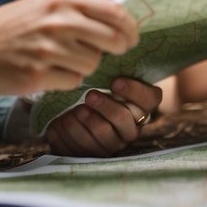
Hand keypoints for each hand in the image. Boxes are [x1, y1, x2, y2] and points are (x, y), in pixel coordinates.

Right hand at [0, 0, 137, 95]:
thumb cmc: (8, 28)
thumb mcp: (41, 6)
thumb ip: (76, 11)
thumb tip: (116, 22)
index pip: (115, 12)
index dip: (129, 28)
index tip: (131, 39)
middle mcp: (58, 21)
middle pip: (113, 40)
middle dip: (116, 50)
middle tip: (107, 54)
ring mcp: (49, 48)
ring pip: (93, 64)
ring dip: (83, 66)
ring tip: (60, 60)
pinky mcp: (39, 74)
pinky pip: (73, 82)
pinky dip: (65, 80)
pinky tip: (47, 72)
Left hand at [44, 77, 161, 156]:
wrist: (73, 114)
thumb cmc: (95, 89)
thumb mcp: (106, 77)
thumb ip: (111, 69)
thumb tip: (104, 51)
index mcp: (141, 106)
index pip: (149, 98)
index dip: (134, 90)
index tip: (114, 82)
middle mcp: (131, 128)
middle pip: (123, 118)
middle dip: (105, 106)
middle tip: (89, 95)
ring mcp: (112, 144)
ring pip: (102, 135)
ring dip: (84, 121)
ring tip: (72, 110)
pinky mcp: (92, 156)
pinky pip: (81, 149)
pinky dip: (67, 135)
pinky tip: (58, 124)